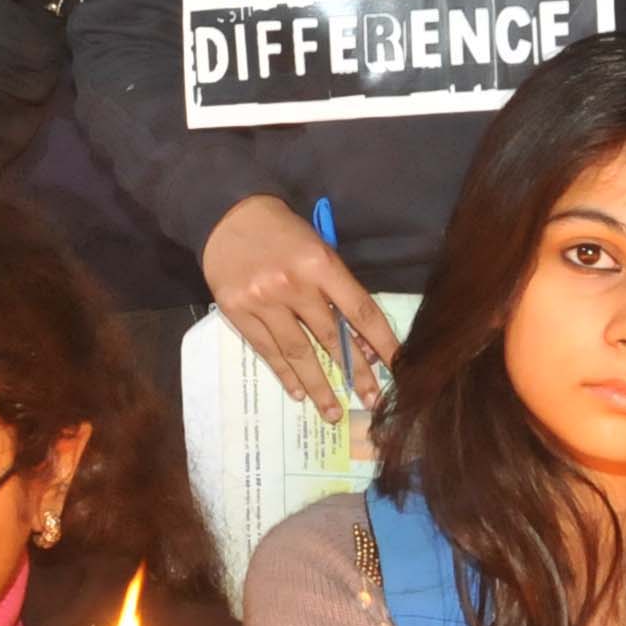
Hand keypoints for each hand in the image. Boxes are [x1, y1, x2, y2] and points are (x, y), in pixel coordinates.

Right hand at [199, 195, 398, 420]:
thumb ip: (336, 288)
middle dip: (355, 372)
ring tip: (333, 411)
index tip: (398, 368)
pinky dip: (285, 373)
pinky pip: (267, 350)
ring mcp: (263, 301)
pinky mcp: (237, 312)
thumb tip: (360, 338)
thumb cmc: (283, 231)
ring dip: (319, 385)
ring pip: (298, 352)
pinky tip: (299, 392)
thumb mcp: (318, 247)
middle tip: (371, 400)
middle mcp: (293, 285)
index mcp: (320, 263)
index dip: (382, 341)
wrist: (227, 214)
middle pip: (331, 337)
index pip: (360, 310)